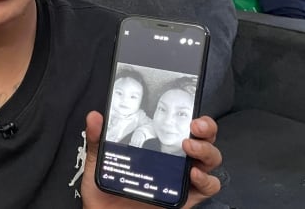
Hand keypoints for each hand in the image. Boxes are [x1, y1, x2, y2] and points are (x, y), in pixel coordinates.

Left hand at [80, 111, 221, 208]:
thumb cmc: (106, 191)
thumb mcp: (98, 161)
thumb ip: (97, 139)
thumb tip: (94, 117)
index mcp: (158, 146)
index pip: (181, 125)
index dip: (190, 113)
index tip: (187, 107)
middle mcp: (175, 160)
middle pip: (204, 138)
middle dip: (206, 127)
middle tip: (194, 124)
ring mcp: (183, 178)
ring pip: (210, 159)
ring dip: (206, 149)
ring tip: (189, 146)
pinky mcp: (187, 198)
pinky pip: (208, 188)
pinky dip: (207, 179)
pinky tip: (193, 173)